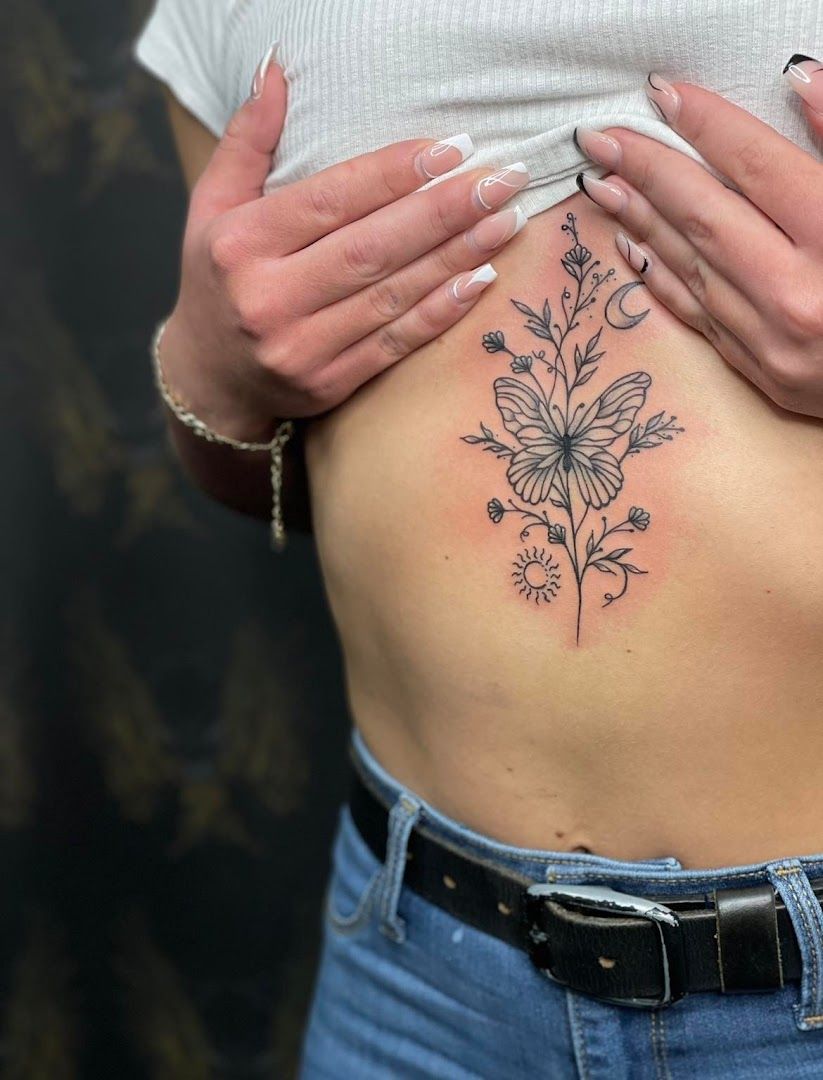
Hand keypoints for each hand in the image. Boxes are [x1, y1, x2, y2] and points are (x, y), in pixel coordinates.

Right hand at [163, 48, 529, 440]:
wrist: (211, 377)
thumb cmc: (218, 279)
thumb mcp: (213, 207)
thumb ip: (246, 141)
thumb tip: (278, 70)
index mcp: (242, 245)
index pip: (331, 201)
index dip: (395, 174)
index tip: (453, 149)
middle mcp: (269, 299)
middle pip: (371, 249)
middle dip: (442, 212)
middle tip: (501, 181)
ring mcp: (300, 348)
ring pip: (391, 296)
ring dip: (455, 257)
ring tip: (504, 222)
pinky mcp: (328, 382)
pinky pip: (394, 344)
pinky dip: (440, 312)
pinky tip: (480, 279)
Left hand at [571, 60, 822, 417]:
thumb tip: (800, 81)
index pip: (757, 166)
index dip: (707, 125)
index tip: (663, 94)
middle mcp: (797, 296)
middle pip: (706, 217)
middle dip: (647, 171)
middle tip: (599, 138)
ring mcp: (773, 344)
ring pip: (690, 268)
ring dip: (641, 221)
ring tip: (602, 183)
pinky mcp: (762, 374)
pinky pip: (698, 315)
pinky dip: (663, 277)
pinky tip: (633, 247)